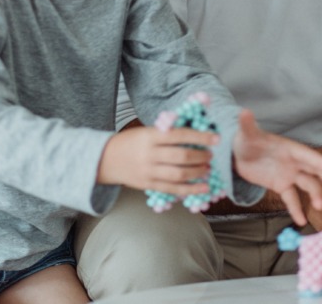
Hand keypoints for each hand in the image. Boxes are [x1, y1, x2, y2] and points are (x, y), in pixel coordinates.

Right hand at [97, 125, 217, 196]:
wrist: (105, 159)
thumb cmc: (130, 142)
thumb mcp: (146, 131)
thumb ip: (167, 133)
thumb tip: (195, 133)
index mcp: (150, 136)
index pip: (179, 135)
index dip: (200, 136)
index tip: (215, 138)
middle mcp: (150, 154)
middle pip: (182, 156)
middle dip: (201, 156)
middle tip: (210, 155)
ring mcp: (149, 171)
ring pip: (179, 174)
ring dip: (198, 172)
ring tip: (207, 169)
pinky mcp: (148, 185)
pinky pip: (173, 189)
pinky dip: (190, 189)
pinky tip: (203, 187)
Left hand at [231, 110, 321, 225]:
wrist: (239, 154)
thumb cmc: (246, 140)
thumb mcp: (246, 134)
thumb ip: (247, 125)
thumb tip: (243, 111)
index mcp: (289, 148)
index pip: (307, 155)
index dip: (319, 161)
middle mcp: (294, 162)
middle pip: (314, 170)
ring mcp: (290, 174)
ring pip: (307, 185)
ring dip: (315, 195)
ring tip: (319, 207)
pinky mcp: (282, 186)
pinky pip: (291, 198)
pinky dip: (296, 209)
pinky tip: (301, 221)